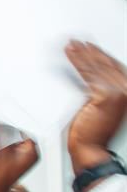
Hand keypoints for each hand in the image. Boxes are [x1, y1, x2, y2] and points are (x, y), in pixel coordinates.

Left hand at [65, 40, 126, 177]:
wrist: (90, 150)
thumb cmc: (91, 133)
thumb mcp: (97, 107)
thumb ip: (97, 91)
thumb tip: (86, 76)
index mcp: (126, 92)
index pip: (113, 68)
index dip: (100, 55)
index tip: (88, 46)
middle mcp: (126, 90)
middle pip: (106, 65)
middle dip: (90, 52)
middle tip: (76, 41)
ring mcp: (118, 93)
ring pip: (96, 68)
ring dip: (81, 54)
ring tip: (69, 45)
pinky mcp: (105, 96)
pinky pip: (87, 75)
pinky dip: (77, 62)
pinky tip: (69, 54)